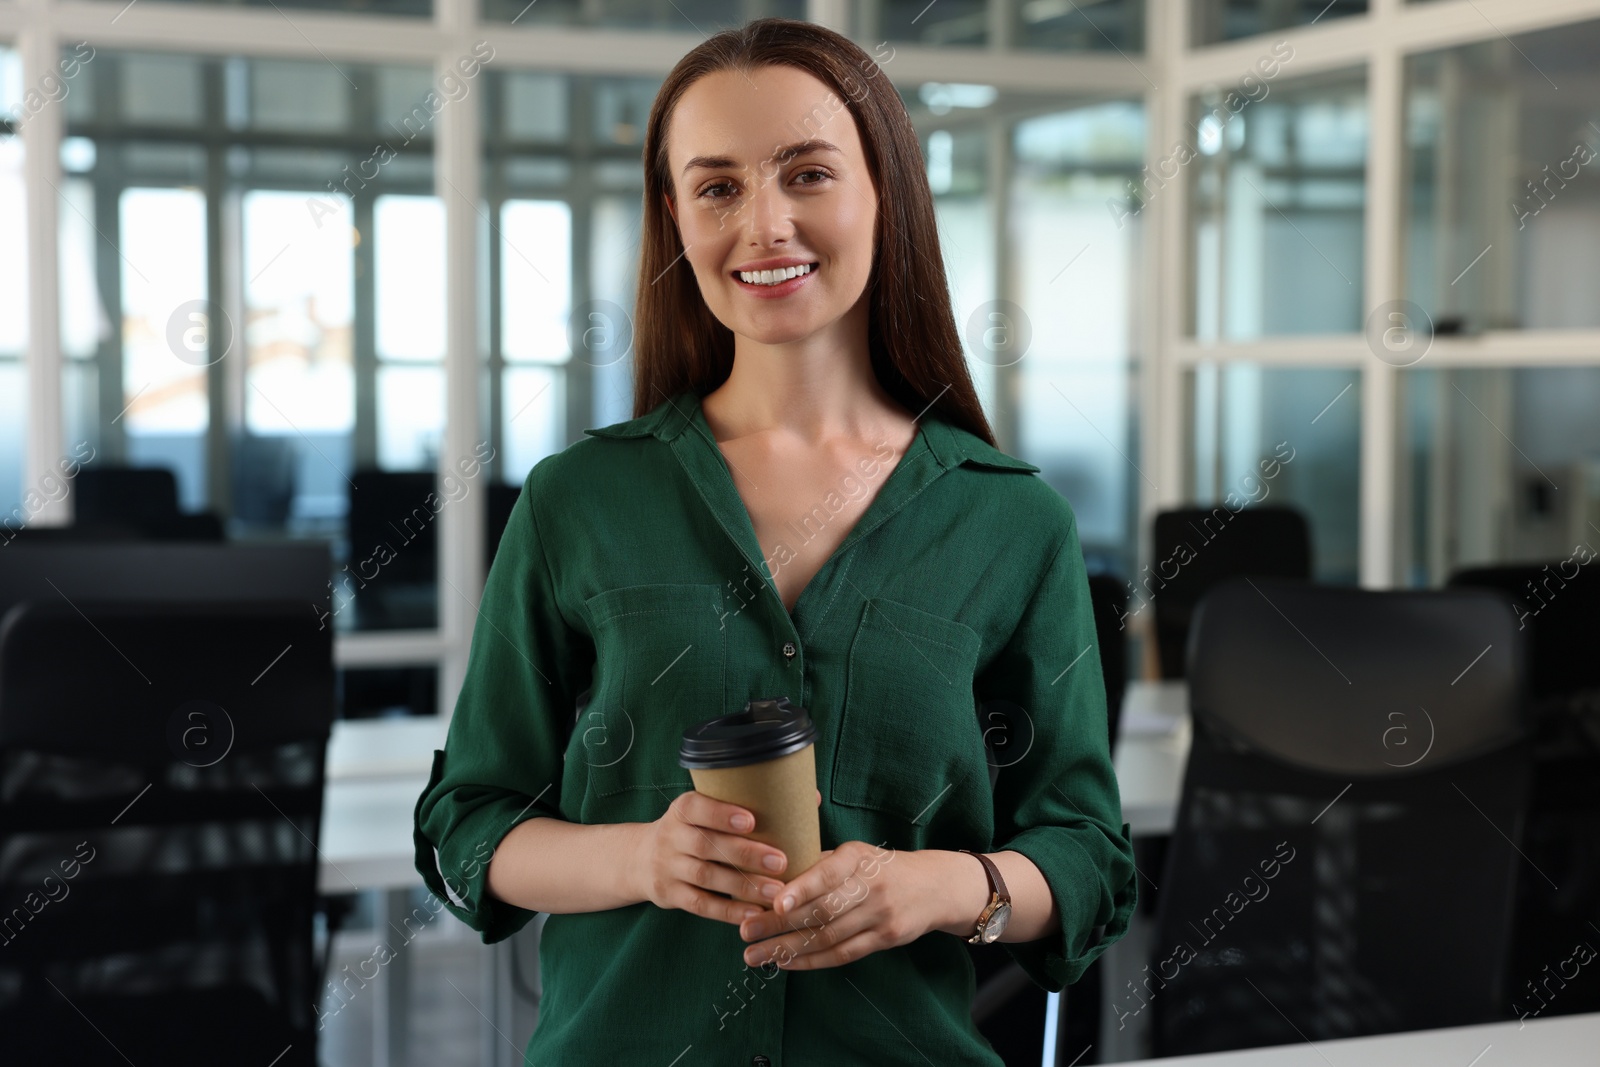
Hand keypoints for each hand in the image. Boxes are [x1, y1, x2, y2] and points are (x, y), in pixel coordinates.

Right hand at [630, 787, 822, 926]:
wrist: (640, 859)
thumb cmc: (694, 830)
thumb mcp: (705, 811)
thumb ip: (747, 804)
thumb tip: (809, 797)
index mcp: (683, 810)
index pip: (697, 808)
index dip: (721, 814)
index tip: (752, 820)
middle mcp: (671, 836)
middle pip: (707, 846)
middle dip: (745, 854)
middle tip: (781, 861)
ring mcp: (668, 868)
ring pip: (706, 877)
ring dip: (743, 886)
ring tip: (776, 891)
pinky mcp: (670, 895)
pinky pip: (700, 905)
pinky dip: (728, 911)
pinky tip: (754, 914)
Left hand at [736, 840, 943, 970]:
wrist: (933, 886)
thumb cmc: (880, 867)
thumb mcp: (855, 853)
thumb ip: (818, 863)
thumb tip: (769, 875)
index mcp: (858, 857)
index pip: (827, 873)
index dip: (801, 889)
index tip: (773, 901)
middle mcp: (871, 885)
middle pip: (822, 910)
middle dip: (780, 924)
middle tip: (746, 932)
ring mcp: (881, 915)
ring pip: (829, 937)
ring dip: (788, 949)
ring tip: (755, 955)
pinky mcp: (886, 939)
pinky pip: (843, 954)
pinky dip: (811, 961)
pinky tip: (785, 963)